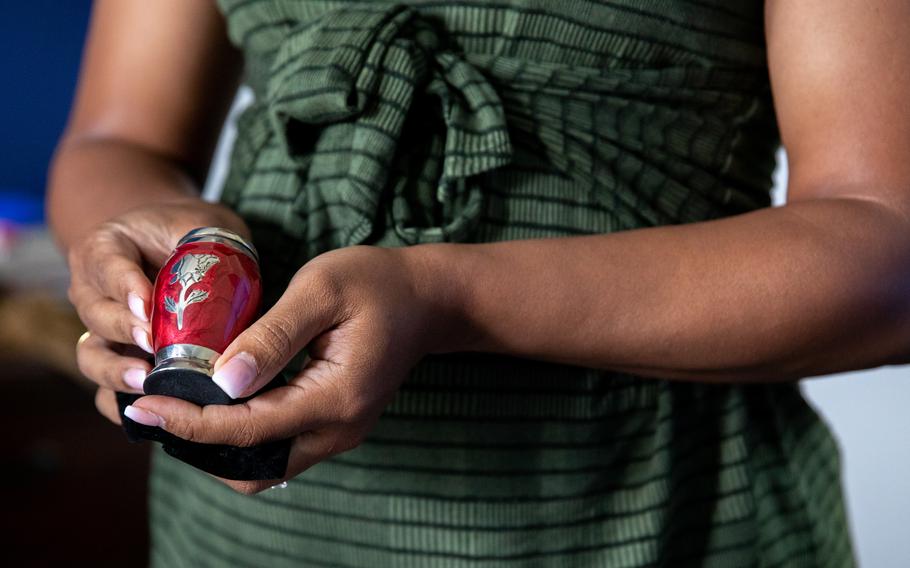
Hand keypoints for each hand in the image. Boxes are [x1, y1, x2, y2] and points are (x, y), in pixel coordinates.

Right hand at [70, 197, 250, 407]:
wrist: (183, 247)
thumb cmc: (194, 232)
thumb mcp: (203, 225)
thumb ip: (208, 247)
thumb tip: (226, 295)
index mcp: (106, 248)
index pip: (107, 264)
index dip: (124, 286)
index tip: (146, 306)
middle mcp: (93, 289)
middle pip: (96, 313)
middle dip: (123, 330)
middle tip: (152, 342)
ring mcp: (100, 329)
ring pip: (92, 354)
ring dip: (114, 370)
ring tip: (145, 379)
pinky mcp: (116, 359)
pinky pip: (104, 388)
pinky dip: (117, 401)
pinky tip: (143, 410)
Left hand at [97, 245, 444, 493]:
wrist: (428, 300)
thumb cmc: (376, 283)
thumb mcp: (321, 290)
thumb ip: (273, 336)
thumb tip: (222, 380)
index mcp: (336, 396)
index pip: (249, 429)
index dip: (189, 423)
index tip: (143, 407)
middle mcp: (339, 429)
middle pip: (253, 467)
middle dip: (198, 444)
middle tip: (154, 410)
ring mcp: (340, 433)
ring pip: (265, 467)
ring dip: (219, 446)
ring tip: (176, 407)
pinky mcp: (336, 425)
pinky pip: (279, 449)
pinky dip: (242, 437)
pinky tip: (215, 404)